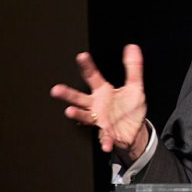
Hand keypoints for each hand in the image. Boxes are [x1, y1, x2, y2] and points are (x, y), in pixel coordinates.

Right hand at [50, 44, 148, 160]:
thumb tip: (132, 48)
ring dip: (77, 114)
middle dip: (67, 93)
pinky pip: (105, 137)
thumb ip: (133, 68)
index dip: (87, 66)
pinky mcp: (107, 133)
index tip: (82, 56)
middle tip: (56, 89)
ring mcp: (99, 120)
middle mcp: (97, 105)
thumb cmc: (130, 108)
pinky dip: (105, 141)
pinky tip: (105, 144)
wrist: (134, 131)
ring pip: (84, 116)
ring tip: (70, 111)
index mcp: (103, 92)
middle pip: (79, 97)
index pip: (93, 76)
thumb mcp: (135, 86)